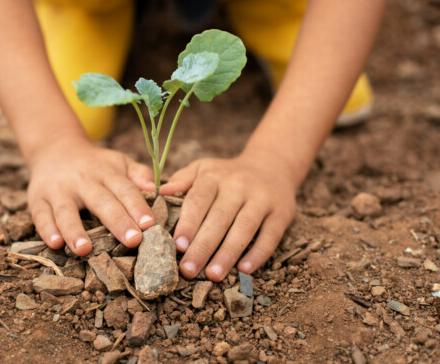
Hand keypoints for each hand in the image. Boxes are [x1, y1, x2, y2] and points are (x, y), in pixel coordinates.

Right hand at [27, 137, 155, 254]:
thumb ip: (140, 175)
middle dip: (117, 221)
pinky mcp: (37, 199)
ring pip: (66, 210)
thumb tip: (160, 190)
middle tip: (133, 241)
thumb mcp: (119, 162)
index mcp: (107, 173)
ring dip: (75, 230)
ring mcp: (58, 190)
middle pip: (101, 201)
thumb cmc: (96, 165)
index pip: (125, 189)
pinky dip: (47, 230)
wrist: (56, 150)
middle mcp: (83, 180)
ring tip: (85, 249)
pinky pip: (41, 215)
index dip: (138, 206)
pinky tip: (55, 244)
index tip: (150, 225)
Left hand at [160, 150, 296, 281]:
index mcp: (214, 176)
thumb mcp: (204, 169)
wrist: (272, 165)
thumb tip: (158, 194)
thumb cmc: (227, 175)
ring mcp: (262, 199)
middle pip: (219, 218)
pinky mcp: (281, 213)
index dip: (188, 223)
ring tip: (213, 275)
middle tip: (188, 270)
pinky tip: (245, 270)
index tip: (177, 245)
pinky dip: (258, 253)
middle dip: (203, 246)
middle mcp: (239, 186)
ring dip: (228, 253)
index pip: (199, 199)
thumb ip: (182, 180)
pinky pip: (270, 235)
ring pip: (244, 228)